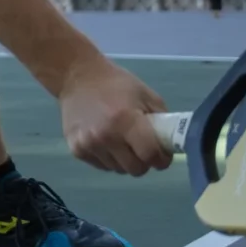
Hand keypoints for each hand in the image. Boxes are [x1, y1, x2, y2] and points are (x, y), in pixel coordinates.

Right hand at [58, 58, 172, 175]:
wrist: (77, 77)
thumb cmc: (116, 84)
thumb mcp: (146, 95)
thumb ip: (162, 122)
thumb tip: (169, 146)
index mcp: (126, 120)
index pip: (150, 156)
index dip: (161, 159)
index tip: (163, 155)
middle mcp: (105, 136)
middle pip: (135, 169)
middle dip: (144, 162)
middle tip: (142, 148)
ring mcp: (88, 145)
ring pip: (118, 170)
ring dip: (125, 160)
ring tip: (121, 140)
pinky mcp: (76, 150)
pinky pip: (102, 166)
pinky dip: (109, 158)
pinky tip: (105, 140)